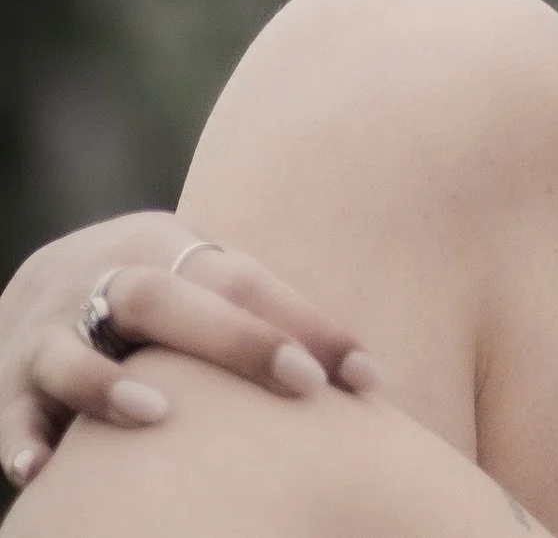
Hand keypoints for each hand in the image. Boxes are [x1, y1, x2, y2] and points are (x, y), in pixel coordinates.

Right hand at [0, 209, 380, 488]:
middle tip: (302, 383)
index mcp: (162, 243)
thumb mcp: (200, 285)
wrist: (40, 286)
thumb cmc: (157, 302)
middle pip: (159, 298)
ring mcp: (40, 327)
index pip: (243, 279)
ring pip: (67, 350)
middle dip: (236, 340)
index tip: (365, 377)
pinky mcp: (1, 379)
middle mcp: (97, 274)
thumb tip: (367, 378)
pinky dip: (21, 438)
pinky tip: (42, 468)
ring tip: (159, 415)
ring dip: (109, 385)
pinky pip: (6, 410)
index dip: (307, 325)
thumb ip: (262, 316)